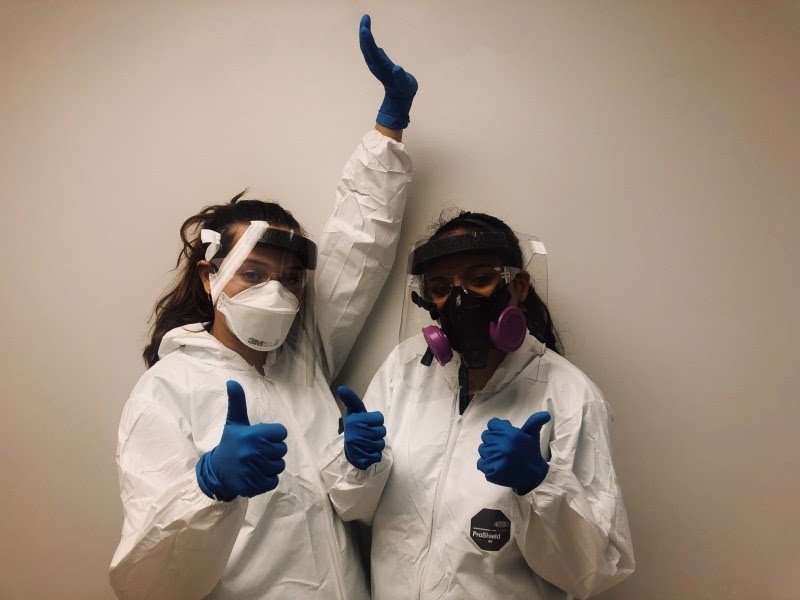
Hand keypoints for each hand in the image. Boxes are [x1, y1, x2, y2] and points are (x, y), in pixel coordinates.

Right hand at [196, 380, 287, 500]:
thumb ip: (237, 402)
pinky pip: (274, 481)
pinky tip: (255, 475)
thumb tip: (231, 381)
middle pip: (282, 450)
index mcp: (253, 435)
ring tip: (256, 463)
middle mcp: (254, 452)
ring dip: (270, 466)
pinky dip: (267, 480)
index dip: (273, 435)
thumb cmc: (230, 444)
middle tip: (257, 451)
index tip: (261, 438)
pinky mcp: (254, 485)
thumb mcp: (234, 422)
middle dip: (272, 451)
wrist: (217, 471)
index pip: (281, 432)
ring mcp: (255, 470)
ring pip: (280, 466)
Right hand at [338, 385, 385, 469]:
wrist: (348, 450)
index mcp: (355, 420)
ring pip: (381, 444)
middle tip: (368, 434)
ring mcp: (359, 447)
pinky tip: (367, 452)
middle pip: (382, 431)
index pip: (380, 418)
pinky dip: (375, 455)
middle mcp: (357, 433)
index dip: (376, 421)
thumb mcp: (353, 412)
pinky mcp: (362, 459)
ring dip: (377, 444)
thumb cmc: (355, 427)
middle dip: (377, 433)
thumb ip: (351, 399)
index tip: (367, 423)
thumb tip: (341, 388)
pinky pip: (378, 456)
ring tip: (368, 443)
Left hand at [359, 14, 417, 129]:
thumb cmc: (405, 90)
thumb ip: (401, 78)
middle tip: (365, 17)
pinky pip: (369, 48)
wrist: (399, 97)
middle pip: (365, 47)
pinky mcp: (377, 61)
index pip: (373, 52)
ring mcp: (375, 63)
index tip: (365, 28)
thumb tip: (397, 69)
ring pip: (366, 47)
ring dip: (364, 33)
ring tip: (366, 20)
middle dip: (364, 32)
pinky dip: (367, 38)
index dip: (368, 40)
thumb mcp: (406, 85)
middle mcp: (375, 65)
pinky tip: (367, 31)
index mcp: (382, 68)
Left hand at [476, 412, 550, 494]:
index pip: (492, 424)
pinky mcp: (492, 471)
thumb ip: (535, 421)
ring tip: (501, 457)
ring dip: (489, 452)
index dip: (498, 429)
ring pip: (482, 449)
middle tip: (504, 448)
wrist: (534, 476)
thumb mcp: (533, 434)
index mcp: (510, 434)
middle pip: (486, 436)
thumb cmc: (531, 452)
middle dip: (493, 440)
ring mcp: (495, 459)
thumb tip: (546, 414)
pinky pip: (481, 463)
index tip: (505, 436)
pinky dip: (487, 465)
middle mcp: (501, 445)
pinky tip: (498, 465)